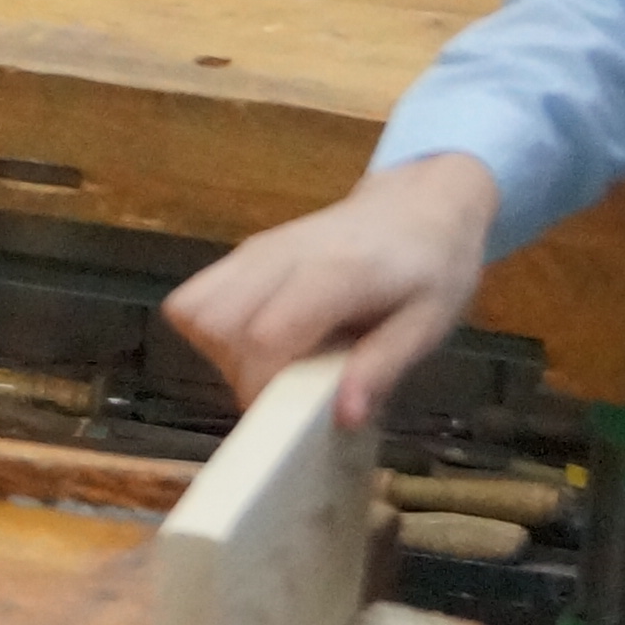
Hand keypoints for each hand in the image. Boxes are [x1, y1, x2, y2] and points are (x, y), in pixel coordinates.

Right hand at [164, 154, 499, 429]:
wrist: (419, 206)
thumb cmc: (432, 269)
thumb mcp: (429, 324)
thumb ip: (383, 367)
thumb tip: (342, 417)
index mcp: (335, 273)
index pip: (264, 338)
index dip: (265, 387)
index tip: (290, 417)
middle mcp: (282, 255)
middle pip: (214, 323)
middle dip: (238, 372)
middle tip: (285, 389)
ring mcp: (256, 250)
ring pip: (192, 308)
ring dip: (219, 352)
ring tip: (271, 365)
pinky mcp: (245, 253)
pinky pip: (197, 296)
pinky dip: (212, 331)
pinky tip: (260, 341)